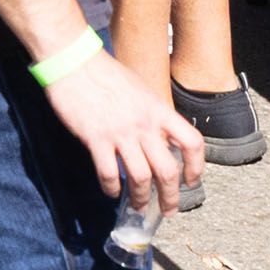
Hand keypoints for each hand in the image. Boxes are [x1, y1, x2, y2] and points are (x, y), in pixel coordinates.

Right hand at [44, 50, 201, 211]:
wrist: (73, 60)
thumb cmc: (104, 72)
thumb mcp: (139, 89)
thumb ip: (152, 114)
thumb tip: (159, 138)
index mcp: (158, 109)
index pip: (191, 142)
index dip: (197, 167)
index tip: (192, 181)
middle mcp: (144, 124)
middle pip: (168, 170)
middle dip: (170, 197)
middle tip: (168, 209)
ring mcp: (120, 132)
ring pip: (141, 178)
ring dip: (141, 198)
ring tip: (138, 206)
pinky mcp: (96, 138)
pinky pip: (109, 174)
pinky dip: (112, 188)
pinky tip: (111, 191)